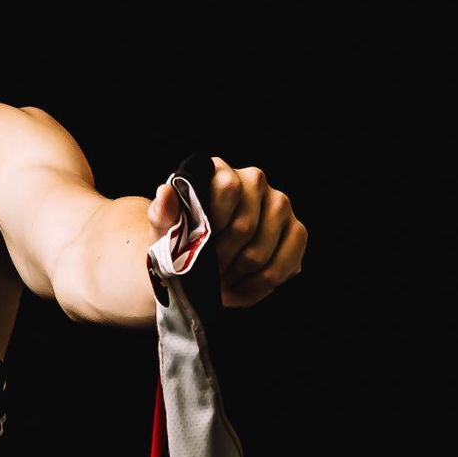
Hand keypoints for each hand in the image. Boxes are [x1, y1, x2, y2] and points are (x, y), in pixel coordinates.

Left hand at [146, 157, 304, 307]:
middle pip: (245, 225)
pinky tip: (241, 286)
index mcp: (218, 171)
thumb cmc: (176, 242)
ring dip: (236, 274)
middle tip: (206, 271)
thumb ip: (162, 215)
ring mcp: (278, 204)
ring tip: (220, 279)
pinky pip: (285, 262)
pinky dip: (260, 283)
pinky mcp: (295, 230)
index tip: (197, 245)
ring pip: (262, 249)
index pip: (228, 187)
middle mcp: (253, 180)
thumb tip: (166, 193)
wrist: (193, 263)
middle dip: (221, 259)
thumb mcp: (163, 233)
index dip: (213, 224)